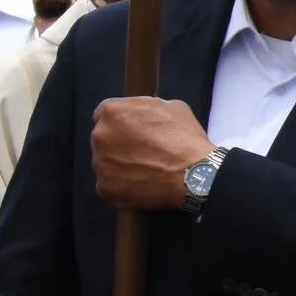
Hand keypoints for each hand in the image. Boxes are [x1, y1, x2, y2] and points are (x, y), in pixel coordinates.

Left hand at [90, 97, 212, 211]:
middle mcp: (100, 136)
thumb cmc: (185, 138)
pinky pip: (109, 185)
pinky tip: (140, 185)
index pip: (104, 114)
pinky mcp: (105, 187)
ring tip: (145, 170)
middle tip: (141, 152)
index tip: (130, 130)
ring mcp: (100, 164)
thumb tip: (141, 113)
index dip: (119, 122)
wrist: (195, 174)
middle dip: (117, 143)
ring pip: (105, 163)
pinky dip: (121, 186)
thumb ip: (147, 107)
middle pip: (103, 139)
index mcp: (113, 112)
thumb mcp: (172, 107)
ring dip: (119, 165)